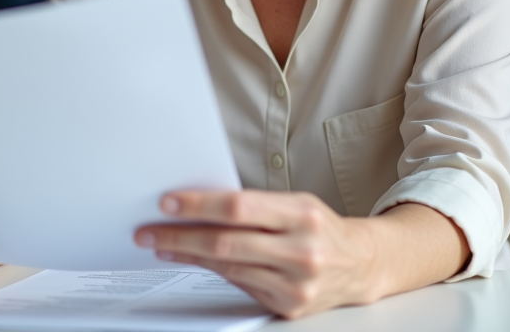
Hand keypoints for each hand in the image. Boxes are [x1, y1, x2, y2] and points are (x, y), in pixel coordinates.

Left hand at [135, 190, 466, 318]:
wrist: (361, 265)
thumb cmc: (319, 226)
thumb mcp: (296, 203)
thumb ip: (254, 205)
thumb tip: (197, 204)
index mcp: (302, 215)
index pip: (240, 206)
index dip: (199, 205)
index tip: (168, 202)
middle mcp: (301, 251)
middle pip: (227, 241)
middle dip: (180, 235)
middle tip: (148, 229)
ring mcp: (295, 284)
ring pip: (227, 266)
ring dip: (187, 254)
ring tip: (160, 243)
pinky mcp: (288, 307)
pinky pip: (238, 285)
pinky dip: (210, 270)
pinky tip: (190, 260)